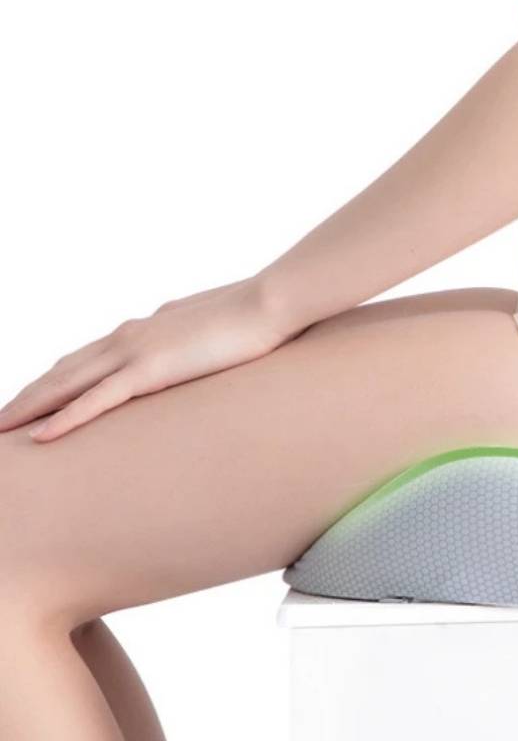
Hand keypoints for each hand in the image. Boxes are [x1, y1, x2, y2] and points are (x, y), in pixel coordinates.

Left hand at [0, 277, 301, 441]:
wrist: (268, 303)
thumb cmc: (249, 311)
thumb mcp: (207, 323)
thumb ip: (182, 332)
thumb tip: (177, 340)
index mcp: (142, 329)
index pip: (84, 358)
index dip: (53, 380)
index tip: (31, 398)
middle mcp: (127, 337)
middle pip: (61, 372)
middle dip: (26, 397)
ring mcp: (134, 352)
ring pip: (65, 384)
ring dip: (28, 407)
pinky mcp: (148, 370)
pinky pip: (95, 400)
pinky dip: (63, 418)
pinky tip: (37, 437)